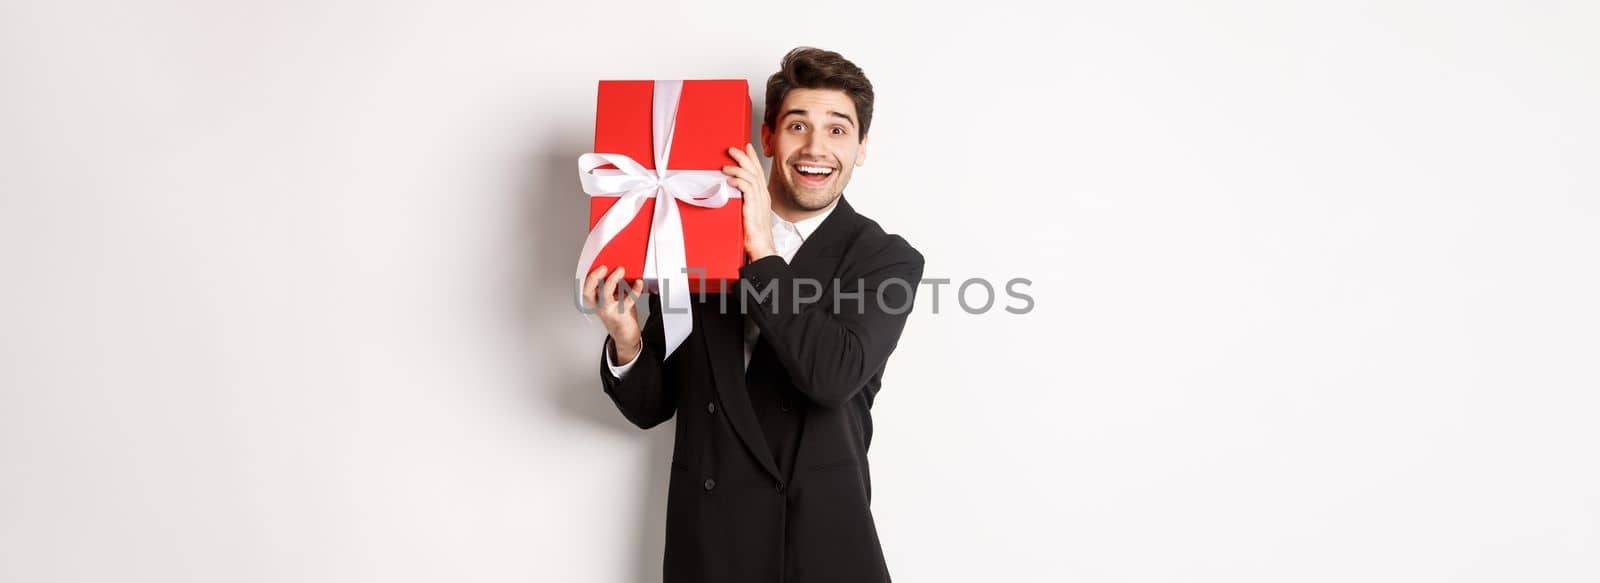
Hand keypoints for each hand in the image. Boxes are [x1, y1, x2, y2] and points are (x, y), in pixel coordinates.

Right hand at [582, 265, 645, 364]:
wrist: (625, 334)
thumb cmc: (618, 314)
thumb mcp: (612, 298)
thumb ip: (612, 286)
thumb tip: (617, 268)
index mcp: (596, 301)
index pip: (586, 288)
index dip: (589, 277)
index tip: (598, 266)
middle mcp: (600, 306)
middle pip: (589, 292)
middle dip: (595, 278)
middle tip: (604, 267)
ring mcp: (610, 311)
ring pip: (605, 296)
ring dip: (612, 281)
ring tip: (620, 271)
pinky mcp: (621, 315)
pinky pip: (628, 301)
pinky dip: (634, 290)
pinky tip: (638, 283)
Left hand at [723, 143, 776, 259]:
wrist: (761, 246)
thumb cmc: (754, 233)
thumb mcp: (748, 213)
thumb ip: (743, 201)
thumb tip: (731, 192)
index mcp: (762, 196)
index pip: (758, 172)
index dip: (753, 158)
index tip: (746, 147)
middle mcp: (762, 196)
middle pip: (755, 170)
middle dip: (744, 157)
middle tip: (733, 149)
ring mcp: (759, 201)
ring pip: (750, 177)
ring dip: (737, 169)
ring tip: (726, 166)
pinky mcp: (753, 207)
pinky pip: (747, 188)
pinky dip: (738, 181)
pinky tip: (730, 180)